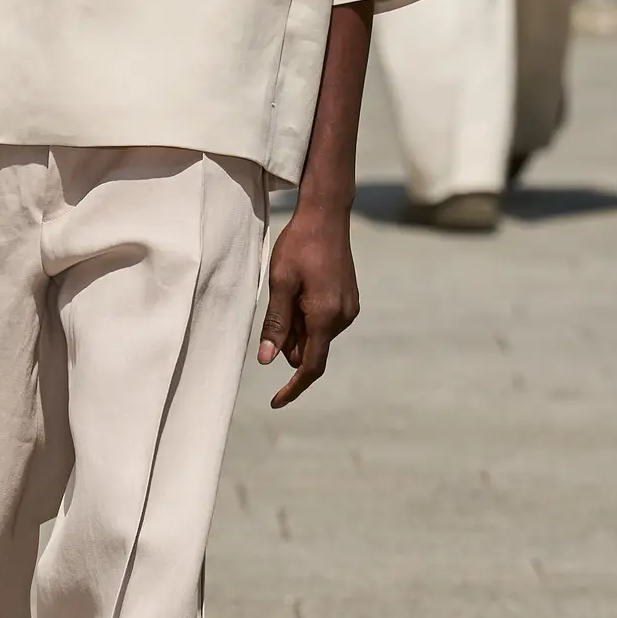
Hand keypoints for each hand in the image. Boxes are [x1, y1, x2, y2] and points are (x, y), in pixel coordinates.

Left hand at [256, 205, 359, 409]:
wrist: (327, 216)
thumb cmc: (299, 245)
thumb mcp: (280, 283)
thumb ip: (276, 324)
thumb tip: (267, 360)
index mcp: (325, 317)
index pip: (310, 366)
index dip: (292, 387)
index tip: (276, 402)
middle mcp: (343, 318)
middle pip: (310, 350)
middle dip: (289, 342)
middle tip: (276, 303)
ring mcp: (349, 309)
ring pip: (316, 336)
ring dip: (298, 327)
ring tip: (288, 289)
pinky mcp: (349, 300)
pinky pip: (324, 322)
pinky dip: (308, 317)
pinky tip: (300, 288)